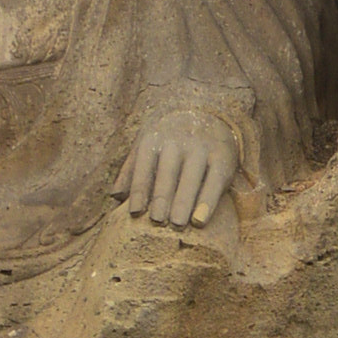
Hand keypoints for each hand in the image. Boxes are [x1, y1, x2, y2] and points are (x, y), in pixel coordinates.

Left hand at [115, 110, 238, 228]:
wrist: (206, 113)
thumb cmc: (169, 139)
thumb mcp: (147, 145)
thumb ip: (131, 170)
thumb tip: (115, 197)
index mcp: (155, 140)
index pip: (144, 167)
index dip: (140, 190)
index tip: (135, 213)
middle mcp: (178, 142)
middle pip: (168, 172)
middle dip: (162, 196)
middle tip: (157, 221)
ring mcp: (201, 149)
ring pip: (192, 177)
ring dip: (184, 201)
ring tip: (177, 224)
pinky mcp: (222, 158)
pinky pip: (214, 181)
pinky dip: (207, 202)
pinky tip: (199, 221)